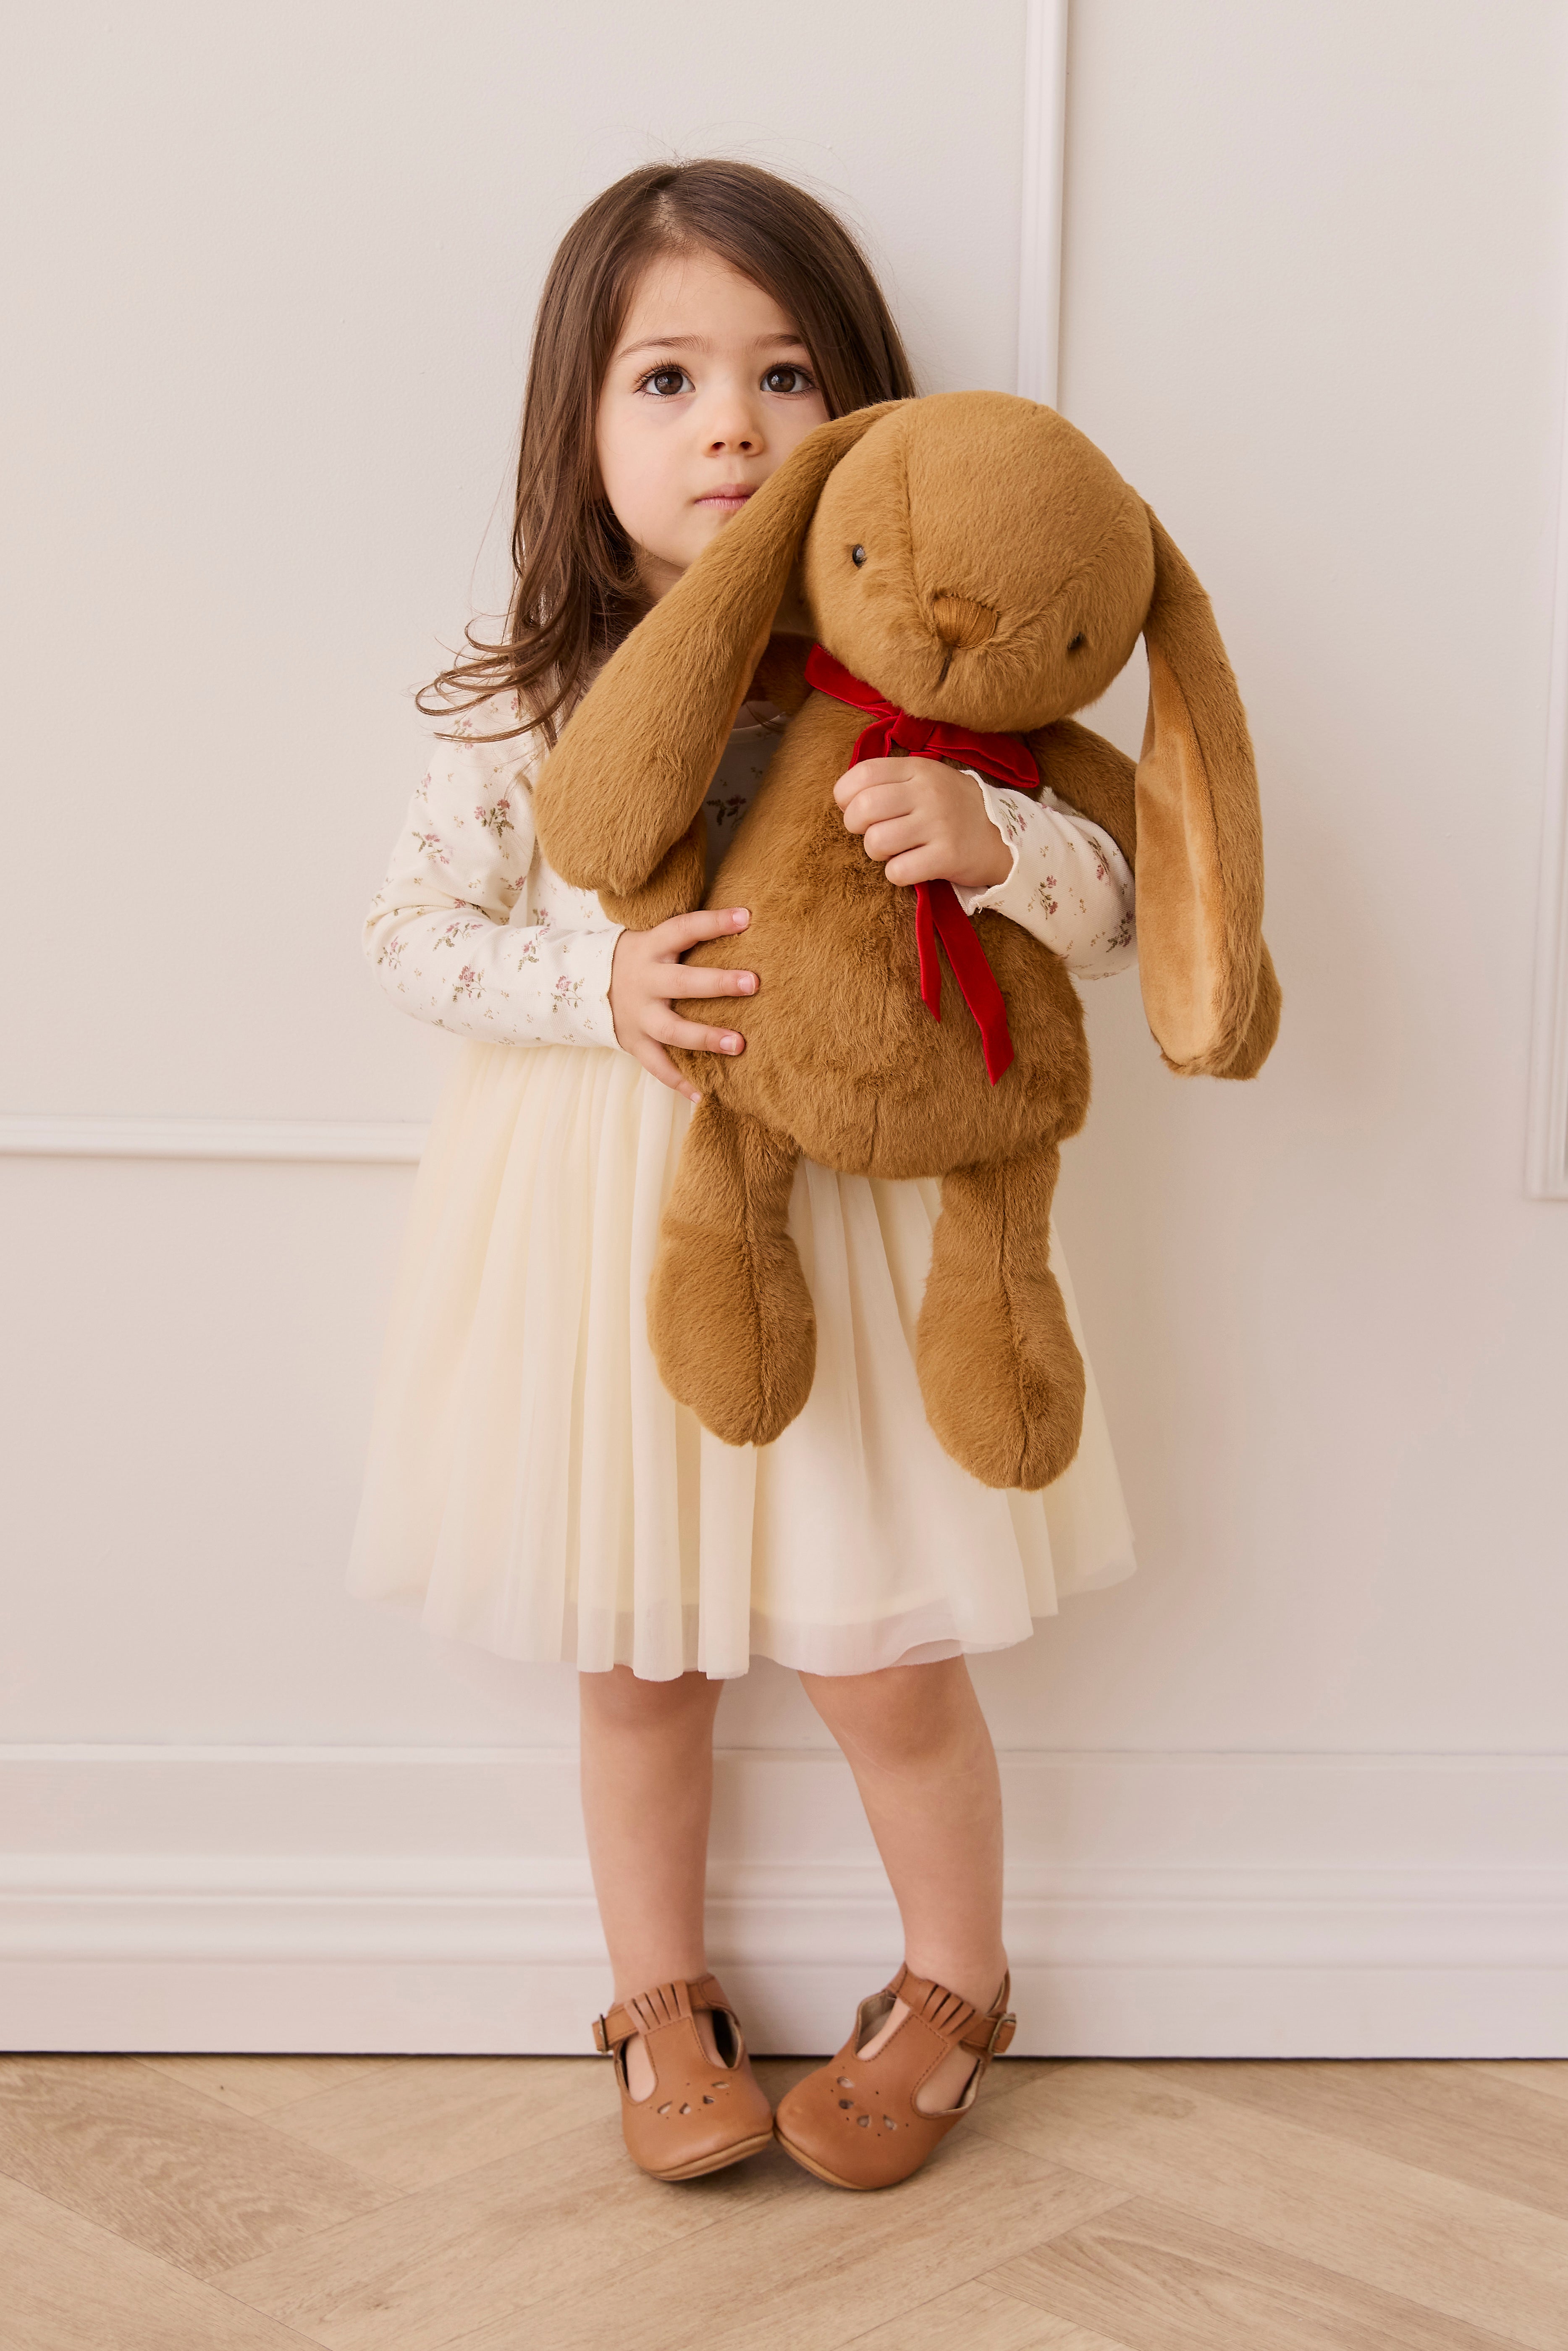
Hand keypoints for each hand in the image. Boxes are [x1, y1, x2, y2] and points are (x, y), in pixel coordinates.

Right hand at [609, 906, 755, 1103]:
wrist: (590, 986)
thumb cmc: (642, 958)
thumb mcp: (656, 939)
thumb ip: (690, 936)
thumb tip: (745, 918)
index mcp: (651, 947)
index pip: (684, 929)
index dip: (713, 923)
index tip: (746, 917)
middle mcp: (645, 981)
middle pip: (682, 982)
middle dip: (718, 983)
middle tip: (754, 983)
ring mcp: (639, 1015)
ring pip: (672, 1029)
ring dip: (705, 1037)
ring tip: (739, 1044)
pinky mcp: (635, 1042)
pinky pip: (657, 1065)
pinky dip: (679, 1081)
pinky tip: (704, 1094)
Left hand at [833, 757, 1012, 890]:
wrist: (1002, 836)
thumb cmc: (952, 808)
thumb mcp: (927, 780)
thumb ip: (891, 780)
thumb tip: (847, 796)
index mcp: (918, 769)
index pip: (864, 773)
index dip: (845, 795)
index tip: (852, 807)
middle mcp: (928, 793)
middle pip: (864, 808)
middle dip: (855, 826)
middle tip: (870, 832)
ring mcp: (939, 824)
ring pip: (877, 842)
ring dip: (876, 852)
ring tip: (893, 851)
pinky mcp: (947, 856)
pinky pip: (898, 871)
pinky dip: (896, 874)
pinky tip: (910, 867)